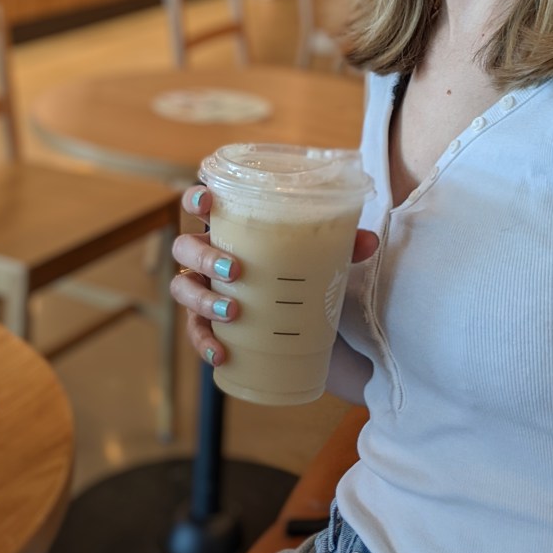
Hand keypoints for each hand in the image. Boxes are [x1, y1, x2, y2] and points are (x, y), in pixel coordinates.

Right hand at [170, 185, 378, 367]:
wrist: (309, 329)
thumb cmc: (303, 277)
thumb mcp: (324, 260)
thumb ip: (344, 246)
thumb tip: (370, 241)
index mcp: (232, 230)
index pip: (200, 205)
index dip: (195, 198)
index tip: (207, 201)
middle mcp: (210, 257)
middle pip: (185, 247)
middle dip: (203, 256)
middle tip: (235, 269)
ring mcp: (206, 290)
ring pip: (183, 288)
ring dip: (201, 298)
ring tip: (232, 310)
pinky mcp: (211, 324)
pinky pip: (196, 332)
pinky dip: (204, 342)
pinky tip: (221, 353)